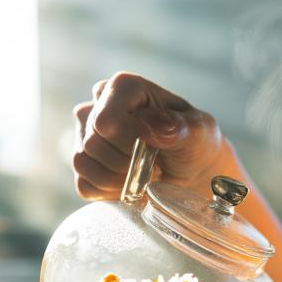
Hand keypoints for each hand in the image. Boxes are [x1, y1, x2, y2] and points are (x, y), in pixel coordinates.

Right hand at [71, 72, 229, 199]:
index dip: (127, 144)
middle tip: (154, 166)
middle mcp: (98, 106)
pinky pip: (84, 185)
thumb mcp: (198, 132)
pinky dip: (110, 193)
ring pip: (82, 163)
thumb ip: (180, 127)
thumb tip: (152, 123)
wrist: (192, 170)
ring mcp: (86, 135)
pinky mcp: (83, 164)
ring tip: (144, 175)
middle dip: (127, 164)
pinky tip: (131, 185)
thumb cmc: (194, 143)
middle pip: (93, 144)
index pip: (105, 121)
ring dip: (118, 180)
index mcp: (124, 88)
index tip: (154, 150)